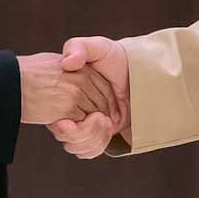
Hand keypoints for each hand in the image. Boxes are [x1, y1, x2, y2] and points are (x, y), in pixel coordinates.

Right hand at [18, 52, 113, 124]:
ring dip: (88, 128)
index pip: (105, 89)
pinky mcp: (66, 108)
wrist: (8, 80)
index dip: (104, 105)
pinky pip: (82, 126)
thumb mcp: (54, 62)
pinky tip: (64, 129)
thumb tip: (77, 84)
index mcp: (81, 66)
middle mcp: (81, 78)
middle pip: (103, 104)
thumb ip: (70, 70)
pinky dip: (76, 132)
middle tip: (89, 127)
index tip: (99, 115)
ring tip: (76, 129)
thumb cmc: (26, 73)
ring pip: (94, 117)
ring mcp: (75, 93)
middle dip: (98, 119)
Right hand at [49, 37, 129, 157]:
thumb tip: (67, 63)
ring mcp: (87, 123)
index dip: (61, 126)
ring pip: (76, 146)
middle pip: (65, 137)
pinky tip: (107, 129)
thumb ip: (78, 47)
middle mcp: (73, 109)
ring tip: (104, 121)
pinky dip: (97, 145)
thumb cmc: (117, 57)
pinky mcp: (101, 133)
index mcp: (66, 93)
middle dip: (79, 134)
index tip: (66, 123)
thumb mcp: (97, 47)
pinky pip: (90, 150)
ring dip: (90, 139)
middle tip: (98, 117)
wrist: (142, 72)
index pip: (55, 119)